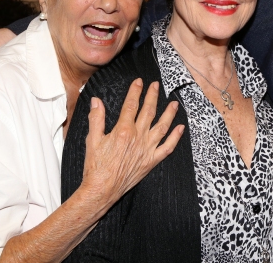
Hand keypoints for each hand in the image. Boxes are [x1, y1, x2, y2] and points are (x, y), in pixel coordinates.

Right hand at [81, 79, 183, 212]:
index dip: (136, 91)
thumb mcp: (92, 140)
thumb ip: (96, 118)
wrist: (102, 190)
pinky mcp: (151, 161)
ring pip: (162, 127)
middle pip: (148, 111)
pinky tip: (180, 128)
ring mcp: (147, 149)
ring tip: (174, 104)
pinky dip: (175, 137)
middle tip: (156, 85)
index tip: (139, 82)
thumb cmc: (96, 166)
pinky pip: (167, 147)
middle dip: (152, 96)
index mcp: (123, 130)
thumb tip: (96, 101)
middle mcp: (138, 137)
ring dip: (169, 114)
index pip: (131, 105)